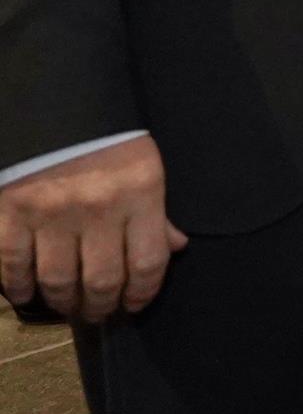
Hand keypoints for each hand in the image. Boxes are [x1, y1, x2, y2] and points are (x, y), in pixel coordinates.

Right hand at [0, 136, 184, 320]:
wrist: (54, 102)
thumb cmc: (108, 136)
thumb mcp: (145, 164)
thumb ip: (157, 210)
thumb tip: (175, 247)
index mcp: (140, 192)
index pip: (149, 262)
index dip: (144, 293)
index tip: (135, 305)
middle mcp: (97, 207)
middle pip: (103, 280)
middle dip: (103, 305)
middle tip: (100, 312)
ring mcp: (50, 212)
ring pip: (58, 281)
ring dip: (65, 302)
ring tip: (71, 306)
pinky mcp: (10, 213)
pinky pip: (13, 265)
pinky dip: (18, 288)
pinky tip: (27, 294)